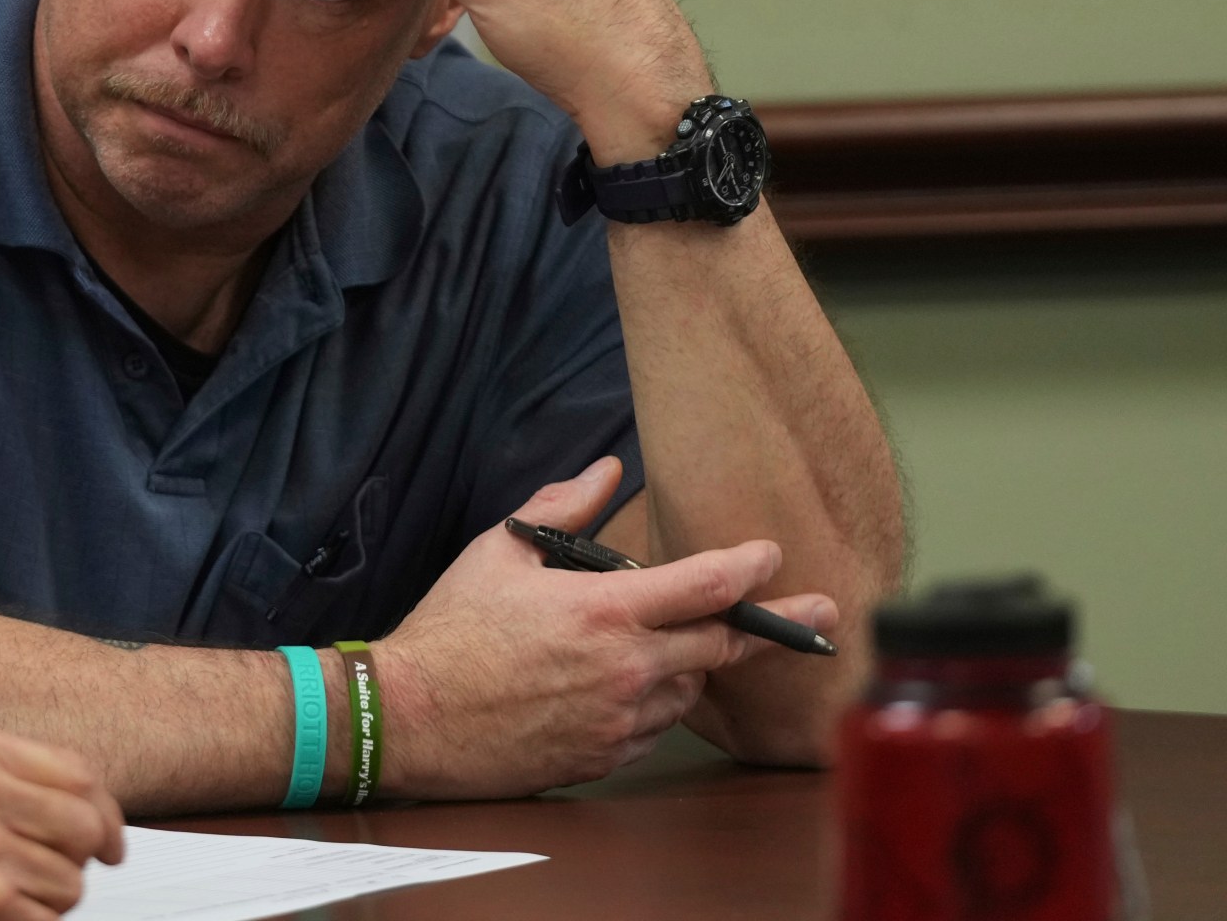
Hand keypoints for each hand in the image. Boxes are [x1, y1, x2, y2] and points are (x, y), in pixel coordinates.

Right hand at [371, 458, 837, 798]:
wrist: (411, 716)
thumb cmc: (451, 631)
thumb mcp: (499, 550)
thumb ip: (563, 508)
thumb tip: (606, 472)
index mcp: (605, 611)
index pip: (707, 585)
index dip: (749, 567)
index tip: (769, 555)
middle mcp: (626, 668)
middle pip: (723, 643)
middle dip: (772, 623)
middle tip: (816, 611)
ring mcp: (620, 718)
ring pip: (691, 688)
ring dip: (692, 662)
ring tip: (671, 644)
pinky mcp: (604, 756)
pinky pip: (654, 727)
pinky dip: (653, 702)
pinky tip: (624, 685)